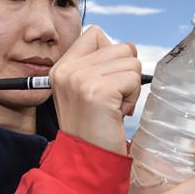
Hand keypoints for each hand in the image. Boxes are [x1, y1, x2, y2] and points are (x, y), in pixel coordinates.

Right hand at [49, 26, 141, 154]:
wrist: (87, 160)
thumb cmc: (93, 126)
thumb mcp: (85, 89)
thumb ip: (99, 64)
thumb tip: (130, 47)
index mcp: (61, 66)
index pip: (95, 34)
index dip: (110, 55)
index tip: (104, 83)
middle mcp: (67, 69)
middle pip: (119, 47)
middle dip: (124, 74)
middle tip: (110, 100)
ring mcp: (81, 79)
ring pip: (130, 62)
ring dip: (130, 87)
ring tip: (113, 108)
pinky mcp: (98, 91)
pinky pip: (133, 79)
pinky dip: (132, 98)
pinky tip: (117, 113)